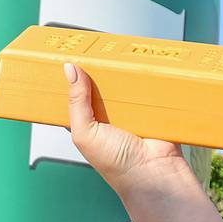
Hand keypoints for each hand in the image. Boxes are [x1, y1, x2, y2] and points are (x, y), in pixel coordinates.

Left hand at [64, 64, 192, 195]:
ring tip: (116, 52)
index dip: (72, 77)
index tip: (68, 55)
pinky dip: (144, 76)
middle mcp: (109, 115)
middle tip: (93, 48)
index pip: (77, 94)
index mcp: (90, 122)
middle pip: (100, 82)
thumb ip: (76, 103)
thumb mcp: (85, 133)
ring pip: (123, 81)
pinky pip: (146, 85)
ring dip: (121, 71)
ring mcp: (131, 109)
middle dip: (97, 67)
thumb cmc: (118, 165)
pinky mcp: (151, 105)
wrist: (154, 172)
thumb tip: (70, 71)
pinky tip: (140, 65)